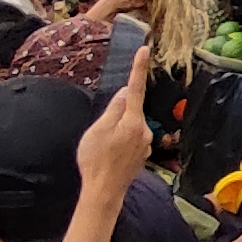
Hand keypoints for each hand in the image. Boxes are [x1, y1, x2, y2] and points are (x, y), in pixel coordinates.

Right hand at [74, 48, 153, 196]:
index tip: (144, 49)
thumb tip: (125, 92)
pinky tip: (109, 156)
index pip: (136, 88)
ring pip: (130, 126)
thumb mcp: (98, 130)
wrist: (104, 192)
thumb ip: (113, 109)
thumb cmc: (96, 160)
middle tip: (99, 134)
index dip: (138, 68)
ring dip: (117, 130)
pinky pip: (130, 140)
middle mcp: (144, 131)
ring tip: (102, 149)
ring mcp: (144, 145)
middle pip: (131, 110)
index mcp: (133, 121)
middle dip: (117, 114)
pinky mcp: (141, 156)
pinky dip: (120, 142)